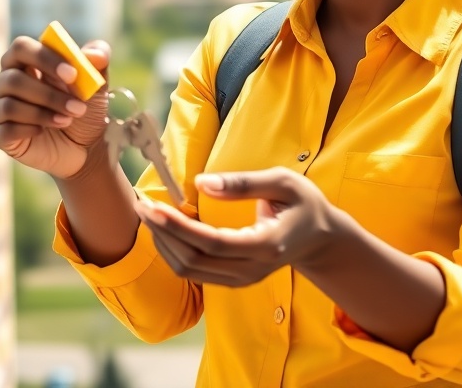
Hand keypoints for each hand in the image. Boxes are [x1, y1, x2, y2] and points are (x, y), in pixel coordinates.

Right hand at [0, 36, 110, 177]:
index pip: (21, 47)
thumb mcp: (97, 83)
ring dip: (43, 113)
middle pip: (13, 79)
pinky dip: (29, 130)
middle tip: (78, 107)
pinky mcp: (0, 136)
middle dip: (49, 94)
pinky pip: (5, 130)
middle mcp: (5, 82)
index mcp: (24, 61)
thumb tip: (95, 55)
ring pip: (9, 106)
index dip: (45, 58)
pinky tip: (44, 131)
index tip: (72, 74)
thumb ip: (98, 62)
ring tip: (68, 120)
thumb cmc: (84, 106)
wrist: (85, 146)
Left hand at [132, 167, 336, 285]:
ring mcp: (241, 279)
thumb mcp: (283, 181)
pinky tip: (166, 227)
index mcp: (267, 245)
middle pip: (194, 260)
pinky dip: (174, 250)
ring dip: (164, 242)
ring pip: (189, 270)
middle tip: (142, 203)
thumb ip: (244, 183)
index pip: (213, 243)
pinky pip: (194, 271)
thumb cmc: (303, 203)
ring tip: (149, 212)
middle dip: (163, 233)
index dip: (179, 226)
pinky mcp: (232, 279)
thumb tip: (202, 183)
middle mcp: (252, 269)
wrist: (319, 238)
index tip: (154, 205)